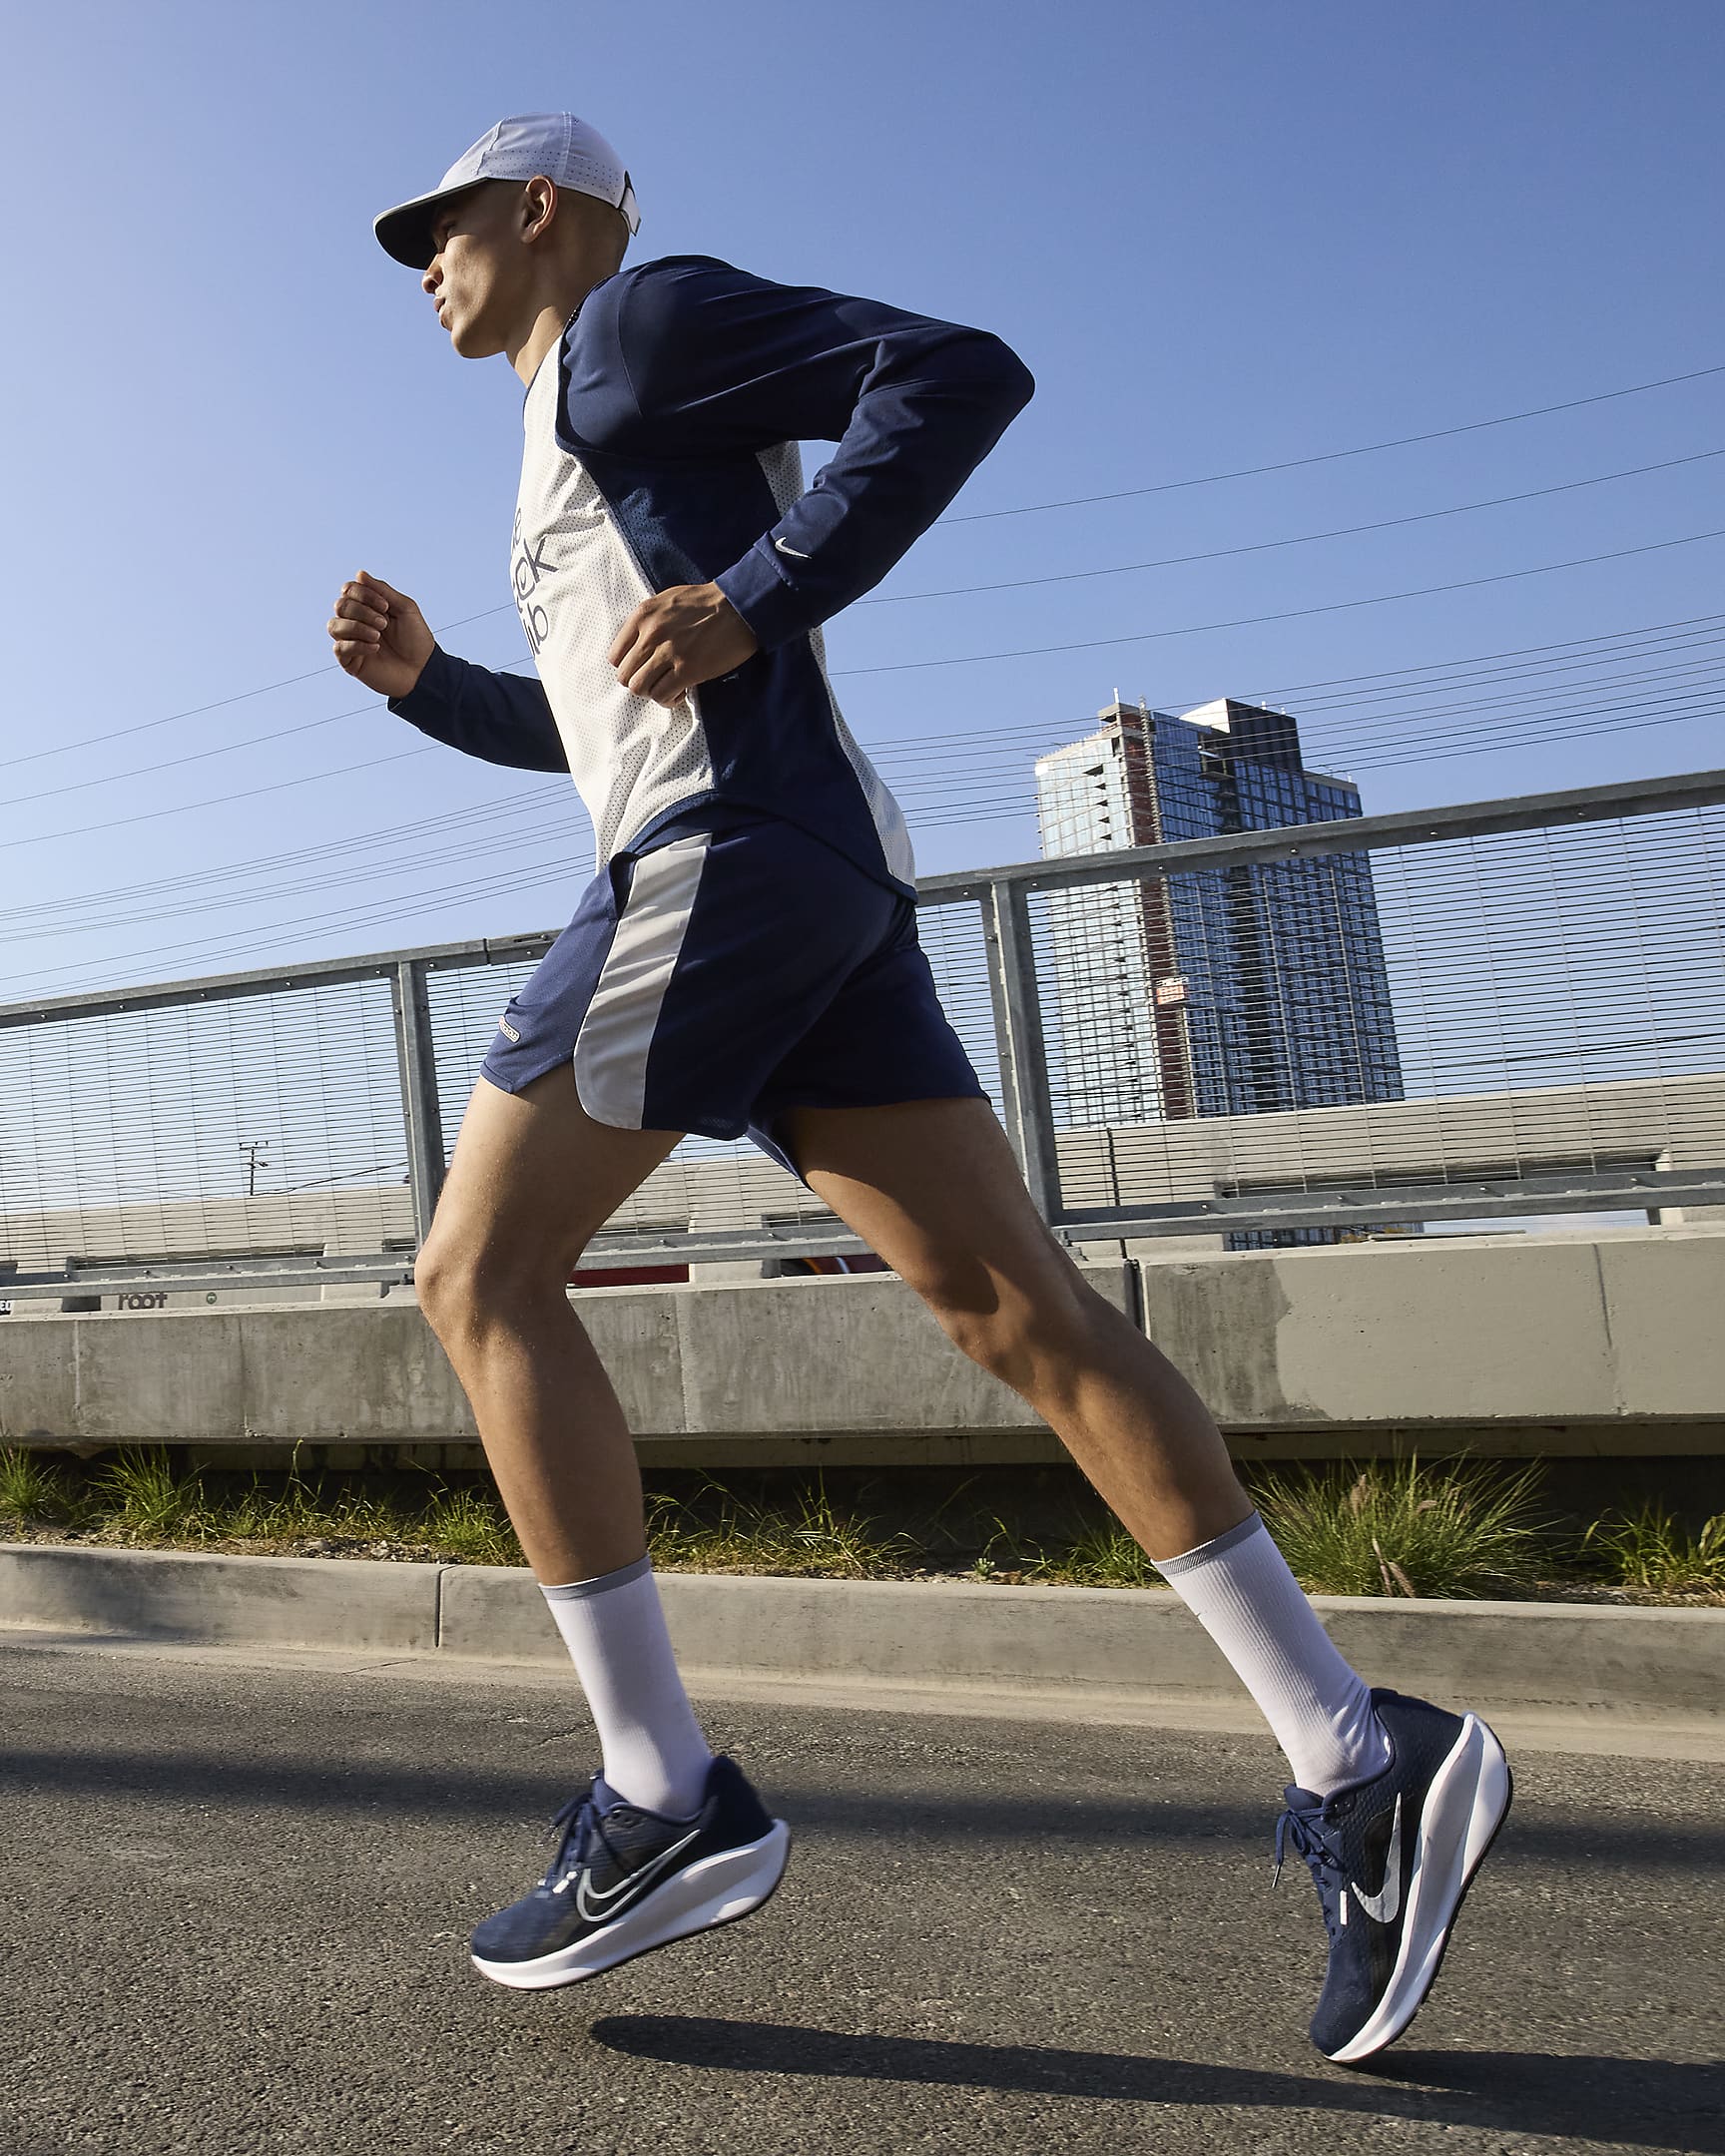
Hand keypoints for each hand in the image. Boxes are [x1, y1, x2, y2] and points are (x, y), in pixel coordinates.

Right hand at [327, 571, 434, 698]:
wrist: (424, 670)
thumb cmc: (416, 640)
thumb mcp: (405, 608)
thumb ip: (383, 590)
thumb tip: (360, 573)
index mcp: (367, 608)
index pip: (349, 590)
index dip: (363, 593)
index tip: (386, 606)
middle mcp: (355, 622)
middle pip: (340, 606)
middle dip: (362, 611)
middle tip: (384, 623)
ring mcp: (351, 642)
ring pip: (334, 626)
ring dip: (357, 627)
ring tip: (378, 636)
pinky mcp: (350, 662)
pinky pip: (340, 648)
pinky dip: (357, 645)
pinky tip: (376, 648)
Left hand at [608, 583, 758, 707]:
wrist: (738, 606)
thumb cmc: (705, 603)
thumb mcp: (666, 601)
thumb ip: (648, 622)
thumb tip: (637, 647)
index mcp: (643, 616)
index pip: (615, 656)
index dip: (628, 667)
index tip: (643, 668)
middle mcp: (651, 634)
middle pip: (625, 676)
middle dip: (640, 682)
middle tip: (657, 680)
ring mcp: (668, 653)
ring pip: (640, 688)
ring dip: (653, 693)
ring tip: (668, 688)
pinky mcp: (688, 670)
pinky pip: (663, 695)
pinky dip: (669, 699)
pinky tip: (681, 692)